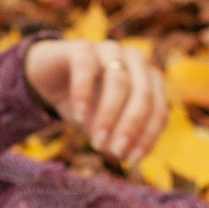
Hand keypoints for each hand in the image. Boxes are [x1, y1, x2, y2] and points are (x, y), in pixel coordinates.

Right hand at [22, 40, 169, 164]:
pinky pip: (86, 68)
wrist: (49, 78)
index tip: (130, 160)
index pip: (159, 110)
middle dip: (130, 127)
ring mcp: (110, 50)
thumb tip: (125, 157)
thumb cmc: (85, 103)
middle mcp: (135, 61)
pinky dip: (84, 94)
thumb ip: (116, 139)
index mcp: (149, 80)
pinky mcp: (81, 47)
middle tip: (114, 151)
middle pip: (143, 95)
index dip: (148, 137)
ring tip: (96, 141)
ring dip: (109, 115)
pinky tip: (79, 117)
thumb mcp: (102, 126)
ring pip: (120, 82)